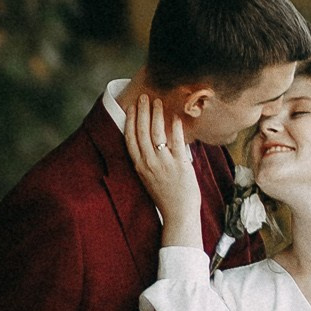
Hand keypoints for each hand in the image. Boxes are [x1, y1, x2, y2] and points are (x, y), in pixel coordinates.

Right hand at [122, 79, 204, 244]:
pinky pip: (176, 141)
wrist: (179, 213)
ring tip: (158, 101)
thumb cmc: (166, 195)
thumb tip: (152, 140)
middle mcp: (149, 163)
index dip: (130, 121)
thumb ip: (149, 160)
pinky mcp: (179, 165)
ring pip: (156, 133)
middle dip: (142, 111)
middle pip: (141, 132)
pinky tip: (175, 116)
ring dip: (156, 114)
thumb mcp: (150, 177)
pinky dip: (175, 127)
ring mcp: (164, 164)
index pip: (130, 139)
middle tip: (144, 96)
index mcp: (139, 166)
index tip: (131, 107)